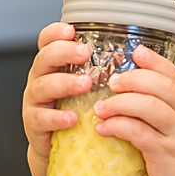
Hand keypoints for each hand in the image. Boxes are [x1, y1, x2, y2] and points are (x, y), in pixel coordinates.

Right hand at [22, 23, 91, 161]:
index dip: (55, 33)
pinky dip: (56, 117)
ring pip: (42, 86)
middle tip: (84, 53)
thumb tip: (139, 54)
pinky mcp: (34, 125)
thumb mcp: (87, 85)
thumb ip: (101, 69)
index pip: (47, 41)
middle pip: (44, 58)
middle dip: (63, 52)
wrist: (59, 145)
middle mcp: (41, 78)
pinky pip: (40, 118)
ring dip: (64, 83)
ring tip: (85, 84)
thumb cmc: (78, 110)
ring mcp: (35, 101)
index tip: (71, 30)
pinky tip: (72, 118)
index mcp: (53, 65)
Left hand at [93, 45, 174, 175]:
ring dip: (120, 102)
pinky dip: (117, 126)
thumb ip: (170, 110)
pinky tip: (104, 128)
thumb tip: (137, 93)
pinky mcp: (165, 154)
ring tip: (101, 107)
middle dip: (133, 79)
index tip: (135, 51)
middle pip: (161, 85)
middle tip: (111, 82)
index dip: (154, 61)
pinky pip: (137, 133)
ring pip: (148, 105)